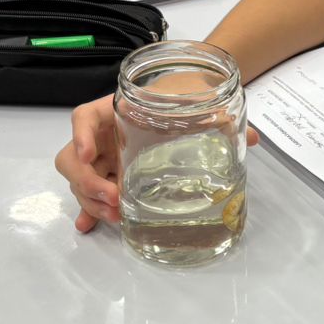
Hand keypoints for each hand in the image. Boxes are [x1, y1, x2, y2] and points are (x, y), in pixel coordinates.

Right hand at [55, 83, 259, 233]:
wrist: (181, 99)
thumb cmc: (180, 96)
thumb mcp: (195, 103)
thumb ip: (219, 117)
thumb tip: (251, 138)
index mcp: (113, 110)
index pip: (83, 117)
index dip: (80, 135)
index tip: (90, 153)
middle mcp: (103, 134)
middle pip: (73, 157)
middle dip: (87, 182)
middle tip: (113, 197)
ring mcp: (104, 157)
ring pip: (80, 180)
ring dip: (91, 201)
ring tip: (117, 215)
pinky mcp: (110, 176)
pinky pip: (92, 194)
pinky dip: (90, 210)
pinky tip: (89, 226)